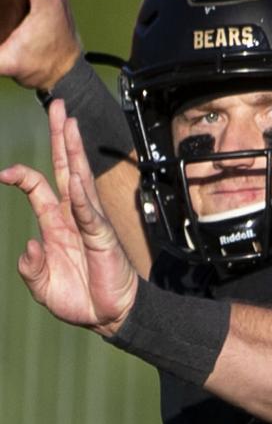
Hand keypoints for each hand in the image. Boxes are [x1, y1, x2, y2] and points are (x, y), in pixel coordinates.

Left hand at [0, 100, 136, 335]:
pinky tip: (75, 178)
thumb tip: (28, 245)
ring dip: (73, 151)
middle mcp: (73, 216)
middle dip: (61, 137)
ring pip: (80, 179)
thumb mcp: (41, 284)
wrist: (109, 316)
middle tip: (59, 106)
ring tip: (71, 124)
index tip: (1, 173)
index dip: (20, 175)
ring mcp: (89, 223)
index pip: (39, 187)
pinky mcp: (101, 237)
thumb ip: (30, 266)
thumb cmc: (79, 299)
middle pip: (65, 167)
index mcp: (56, 223)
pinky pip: (89, 214)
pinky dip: (82, 197)